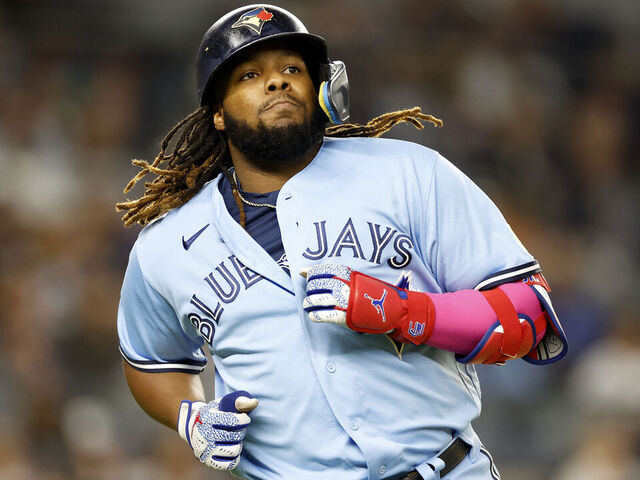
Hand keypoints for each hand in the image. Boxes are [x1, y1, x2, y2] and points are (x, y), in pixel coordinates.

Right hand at [177, 391, 257, 469]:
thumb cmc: (213, 413)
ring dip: (238, 444)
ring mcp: (205, 449)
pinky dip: (235, 457)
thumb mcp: (222, 403)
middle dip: (241, 431)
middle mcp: (204, 434)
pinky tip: (231, 449)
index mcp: (208, 418)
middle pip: (235, 436)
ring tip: (234, 439)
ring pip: (234, 450)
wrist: (192, 428)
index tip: (245, 419)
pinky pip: (229, 464)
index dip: (244, 420)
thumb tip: (255, 403)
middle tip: (237, 429)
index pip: (233, 421)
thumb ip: (239, 402)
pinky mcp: (207, 461)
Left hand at [301, 264, 433, 344]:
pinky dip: (318, 315)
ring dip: (311, 301)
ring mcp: (349, 302)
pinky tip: (313, 315)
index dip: (313, 270)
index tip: (302, 271)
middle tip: (307, 290)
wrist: (398, 310)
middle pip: (322, 284)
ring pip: (322, 299)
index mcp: (354, 276)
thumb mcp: (364, 281)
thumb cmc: (379, 296)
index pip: (329, 269)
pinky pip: (329, 315)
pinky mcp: (349, 317)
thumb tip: (330, 277)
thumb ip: (348, 279)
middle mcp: (350, 287)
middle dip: (311, 287)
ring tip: (306, 304)